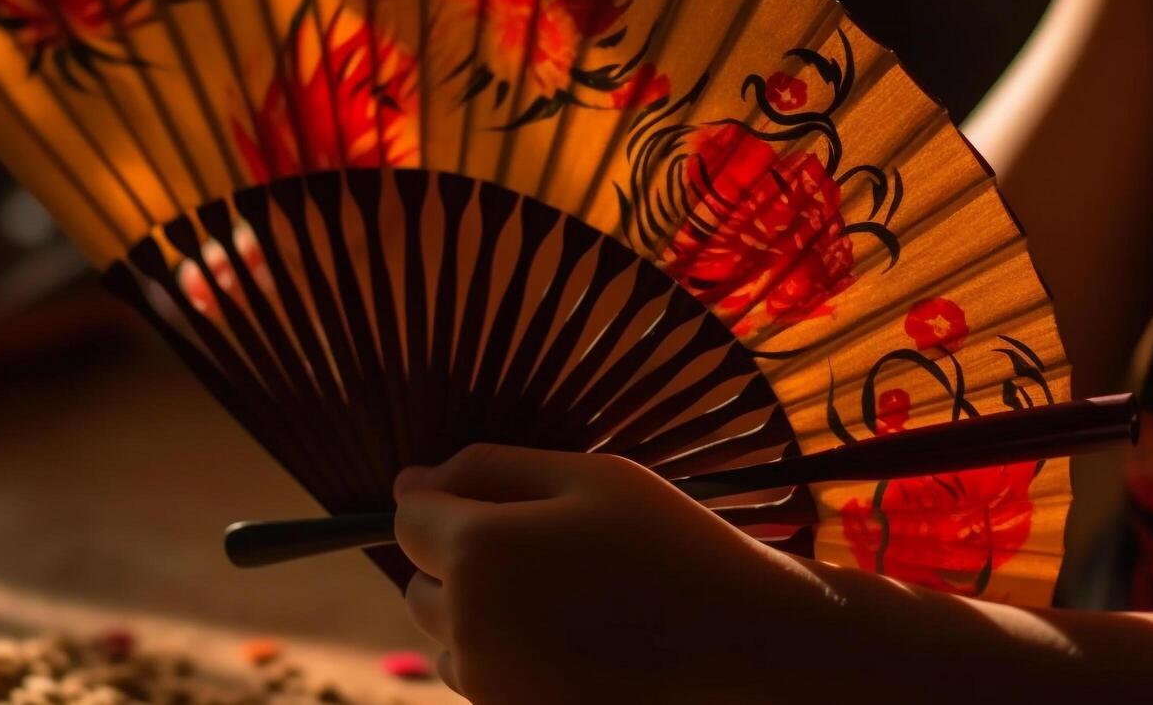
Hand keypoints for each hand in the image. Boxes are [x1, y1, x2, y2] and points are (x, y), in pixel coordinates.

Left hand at [392, 444, 840, 703]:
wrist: (744, 645)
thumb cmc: (668, 543)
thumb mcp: (586, 476)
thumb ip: (487, 469)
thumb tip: (408, 483)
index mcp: (478, 552)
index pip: (407, 518)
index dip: (445, 500)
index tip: (501, 501)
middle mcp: (468, 626)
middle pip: (418, 584)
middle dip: (460, 560)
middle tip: (549, 549)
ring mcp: (492, 687)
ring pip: (446, 638)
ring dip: (479, 614)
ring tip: (566, 597)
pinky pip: (483, 681)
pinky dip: (509, 658)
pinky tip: (574, 640)